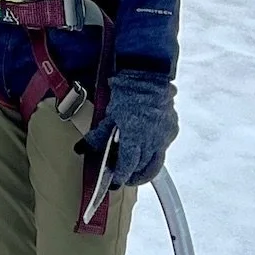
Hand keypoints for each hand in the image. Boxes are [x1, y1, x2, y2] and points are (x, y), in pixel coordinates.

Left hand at [82, 68, 175, 187]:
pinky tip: (145, 150)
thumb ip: (98, 135)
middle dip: (133, 176)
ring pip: (156, 162)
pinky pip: (163, 147)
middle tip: (124, 178)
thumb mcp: (109, 114)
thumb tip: (82, 149)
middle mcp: (153, 140)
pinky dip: (154, 153)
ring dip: (145, 170)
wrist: (149, 72)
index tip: (114, 182)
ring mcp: (165, 135)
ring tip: (135, 172)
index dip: (121, 176)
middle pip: (144, 168)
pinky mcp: (172, 128)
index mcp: (135, 137)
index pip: (128, 166)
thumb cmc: (128, 90)